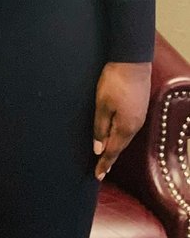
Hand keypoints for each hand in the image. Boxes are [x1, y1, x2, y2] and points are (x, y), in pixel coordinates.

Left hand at [92, 61, 150, 179]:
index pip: (113, 151)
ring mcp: (139, 116)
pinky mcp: (139, 106)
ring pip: (125, 136)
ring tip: (107, 156)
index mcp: (126, 127)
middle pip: (120, 145)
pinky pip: (128, 127)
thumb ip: (100, 127)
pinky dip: (120, 135)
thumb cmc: (115, 81)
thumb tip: (99, 149)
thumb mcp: (102, 104)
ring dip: (115, 146)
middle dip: (110, 158)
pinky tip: (116, 135)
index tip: (97, 175)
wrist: (132, 61)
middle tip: (101, 170)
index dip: (104, 163)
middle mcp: (135, 125)